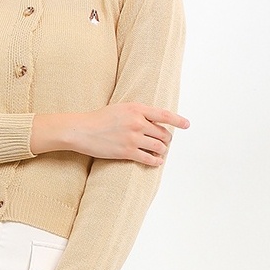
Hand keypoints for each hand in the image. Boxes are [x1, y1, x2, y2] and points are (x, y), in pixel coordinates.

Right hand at [31, 103, 188, 165]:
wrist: (82, 130)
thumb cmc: (99, 118)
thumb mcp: (120, 108)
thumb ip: (138, 112)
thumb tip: (155, 121)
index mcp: (136, 108)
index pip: (164, 115)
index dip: (178, 120)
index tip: (187, 125)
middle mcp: (137, 122)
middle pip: (163, 133)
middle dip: (166, 140)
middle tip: (163, 143)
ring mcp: (133, 138)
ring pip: (159, 147)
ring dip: (161, 151)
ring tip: (159, 152)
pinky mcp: (127, 152)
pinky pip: (149, 159)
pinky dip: (155, 161)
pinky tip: (156, 161)